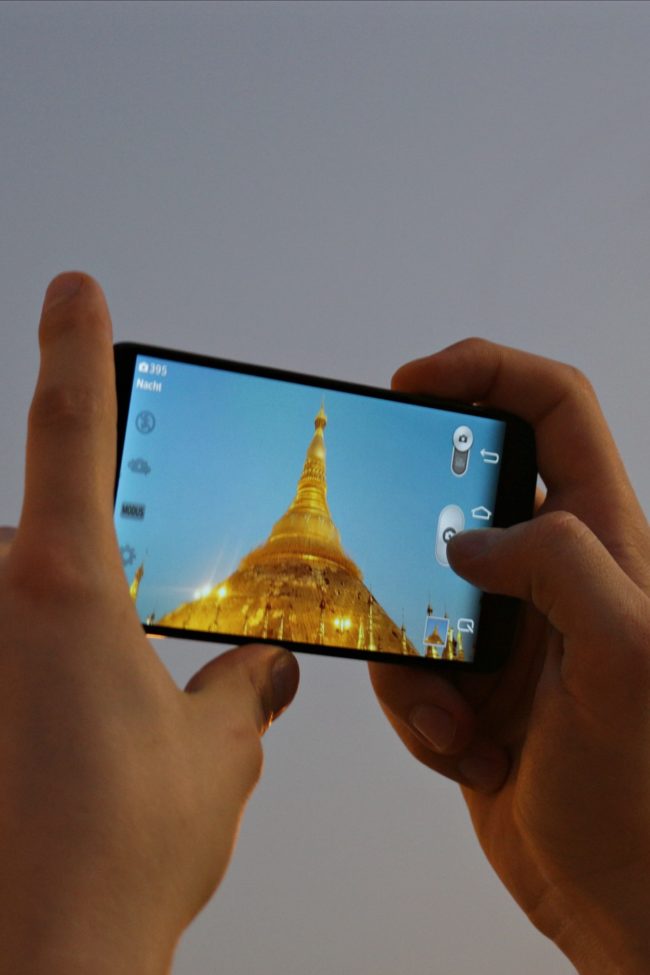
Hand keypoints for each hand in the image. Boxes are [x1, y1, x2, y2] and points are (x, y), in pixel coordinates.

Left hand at [0, 274, 298, 973]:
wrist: (48, 954)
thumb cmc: (121, 853)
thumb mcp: (217, 750)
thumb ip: (242, 688)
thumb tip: (265, 666)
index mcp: (62, 588)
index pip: (66, 429)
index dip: (74, 347)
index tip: (75, 291)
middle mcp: (1, 609)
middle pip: (51, 531)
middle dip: (104, 564)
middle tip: (136, 642)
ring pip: (32, 598)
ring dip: (81, 629)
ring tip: (117, 707)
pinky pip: (17, 648)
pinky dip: (56, 666)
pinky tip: (90, 730)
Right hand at [370, 339, 649, 974]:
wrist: (619, 896)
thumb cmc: (646, 795)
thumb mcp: (629, 660)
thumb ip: (560, 567)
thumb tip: (470, 539)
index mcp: (604, 542)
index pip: (555, 411)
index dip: (487, 374)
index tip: (415, 383)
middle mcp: (553, 574)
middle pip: (461, 498)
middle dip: (416, 531)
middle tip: (384, 555)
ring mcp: (507, 628)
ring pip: (415, 591)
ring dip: (414, 659)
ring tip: (458, 723)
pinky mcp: (471, 682)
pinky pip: (408, 663)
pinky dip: (418, 710)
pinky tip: (466, 754)